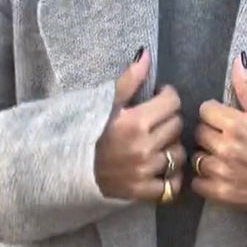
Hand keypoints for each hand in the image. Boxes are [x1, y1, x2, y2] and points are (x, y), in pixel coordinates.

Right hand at [95, 49, 185, 199]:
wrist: (69, 169)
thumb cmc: (88, 132)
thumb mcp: (106, 104)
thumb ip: (129, 81)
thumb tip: (146, 54)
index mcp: (135, 122)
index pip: (172, 102)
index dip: (167, 97)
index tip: (158, 98)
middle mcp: (143, 147)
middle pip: (177, 125)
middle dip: (168, 119)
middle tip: (155, 120)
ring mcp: (145, 171)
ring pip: (178, 153)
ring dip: (171, 146)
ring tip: (157, 143)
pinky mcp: (143, 191)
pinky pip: (173, 184)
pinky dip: (171, 176)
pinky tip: (161, 167)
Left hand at [191, 53, 246, 213]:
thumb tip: (237, 61)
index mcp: (237, 124)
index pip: (205, 110)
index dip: (214, 114)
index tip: (224, 121)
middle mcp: (226, 147)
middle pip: (199, 133)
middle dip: (210, 135)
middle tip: (226, 141)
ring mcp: (222, 172)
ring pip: (197, 158)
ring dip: (207, 157)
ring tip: (224, 160)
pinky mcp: (222, 193)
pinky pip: (197, 183)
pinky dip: (205, 180)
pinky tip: (220, 176)